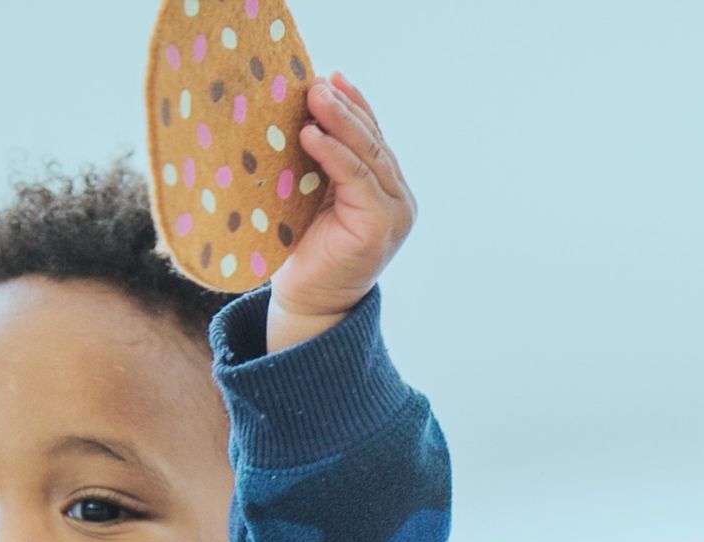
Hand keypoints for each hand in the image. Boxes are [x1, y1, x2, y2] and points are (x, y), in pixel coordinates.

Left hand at [266, 73, 414, 352]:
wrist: (308, 302)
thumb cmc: (305, 251)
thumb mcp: (316, 196)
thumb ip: (324, 163)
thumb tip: (307, 112)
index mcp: (385, 190)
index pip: (372, 139)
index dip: (353, 106)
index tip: (330, 77)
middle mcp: (398, 198)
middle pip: (372, 141)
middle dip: (344, 107)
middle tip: (316, 82)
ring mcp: (394, 211)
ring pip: (368, 154)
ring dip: (339, 121)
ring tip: (313, 95)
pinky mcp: (381, 224)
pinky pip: (357, 178)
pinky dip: (334, 153)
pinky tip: (311, 134)